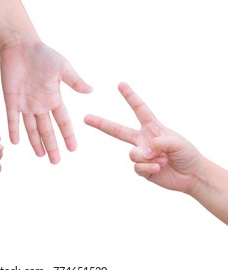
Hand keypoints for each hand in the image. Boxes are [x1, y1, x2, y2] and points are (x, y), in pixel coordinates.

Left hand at [0, 41, 91, 163]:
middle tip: (56, 162)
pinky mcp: (11, 100)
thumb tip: (91, 91)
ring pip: (31, 128)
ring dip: (35, 142)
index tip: (73, 149)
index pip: (63, 121)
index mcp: (53, 98)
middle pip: (47, 130)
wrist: (21, 46)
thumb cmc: (43, 54)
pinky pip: (12, 119)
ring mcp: (25, 104)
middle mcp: (40, 105)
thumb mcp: (63, 68)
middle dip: (52, 146)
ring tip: (40, 156)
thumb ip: (75, 81)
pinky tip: (16, 142)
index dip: (68, 135)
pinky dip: (14, 130)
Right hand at [84, 82, 202, 193]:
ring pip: (132, 154)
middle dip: (101, 123)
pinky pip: (137, 167)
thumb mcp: (177, 142)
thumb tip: (142, 152)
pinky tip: (158, 169)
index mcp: (152, 128)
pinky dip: (148, 168)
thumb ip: (158, 143)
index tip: (120, 84)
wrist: (192, 176)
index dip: (130, 97)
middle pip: (117, 131)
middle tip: (86, 118)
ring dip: (148, 158)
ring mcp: (141, 155)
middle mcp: (142, 140)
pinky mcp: (141, 169)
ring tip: (162, 160)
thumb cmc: (187, 154)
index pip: (139, 109)